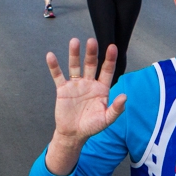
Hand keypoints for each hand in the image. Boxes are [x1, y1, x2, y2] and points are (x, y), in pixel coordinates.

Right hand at [44, 39, 124, 175]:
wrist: (73, 134)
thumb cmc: (92, 126)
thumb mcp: (106, 119)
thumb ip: (116, 109)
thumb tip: (125, 97)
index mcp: (101, 88)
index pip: (107, 70)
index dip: (110, 59)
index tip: (112, 47)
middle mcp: (89, 83)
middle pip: (91, 64)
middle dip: (91, 53)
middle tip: (91, 41)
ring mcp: (76, 84)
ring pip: (75, 66)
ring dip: (74, 54)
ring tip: (74, 42)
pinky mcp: (63, 89)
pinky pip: (58, 76)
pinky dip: (54, 66)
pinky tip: (51, 56)